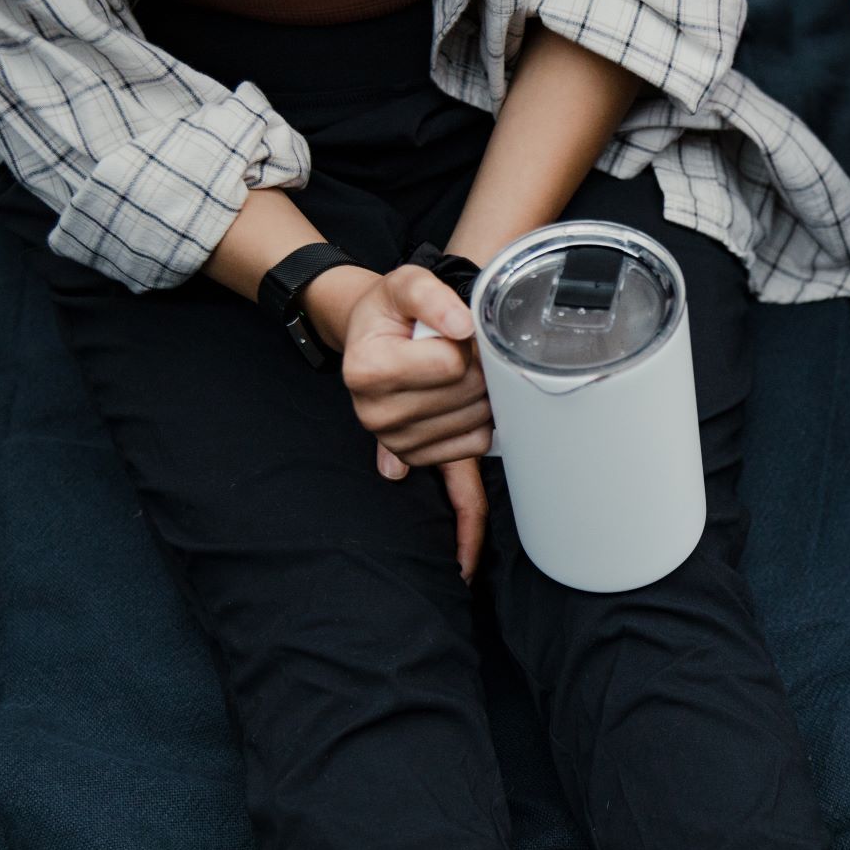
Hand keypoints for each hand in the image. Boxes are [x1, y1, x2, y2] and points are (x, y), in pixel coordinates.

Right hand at [304, 265, 492, 580]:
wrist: (372, 334)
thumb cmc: (391, 312)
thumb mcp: (404, 283)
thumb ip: (430, 294)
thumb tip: (461, 327)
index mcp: (367, 373)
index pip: (449, 366)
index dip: (462, 343)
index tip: (450, 331)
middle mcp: (377, 415)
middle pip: (468, 396)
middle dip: (477, 368)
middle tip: (458, 351)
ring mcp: (402, 443)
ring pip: (478, 429)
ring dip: (482, 399)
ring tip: (453, 377)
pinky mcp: (426, 459)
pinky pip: (452, 498)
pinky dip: (466, 533)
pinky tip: (467, 566)